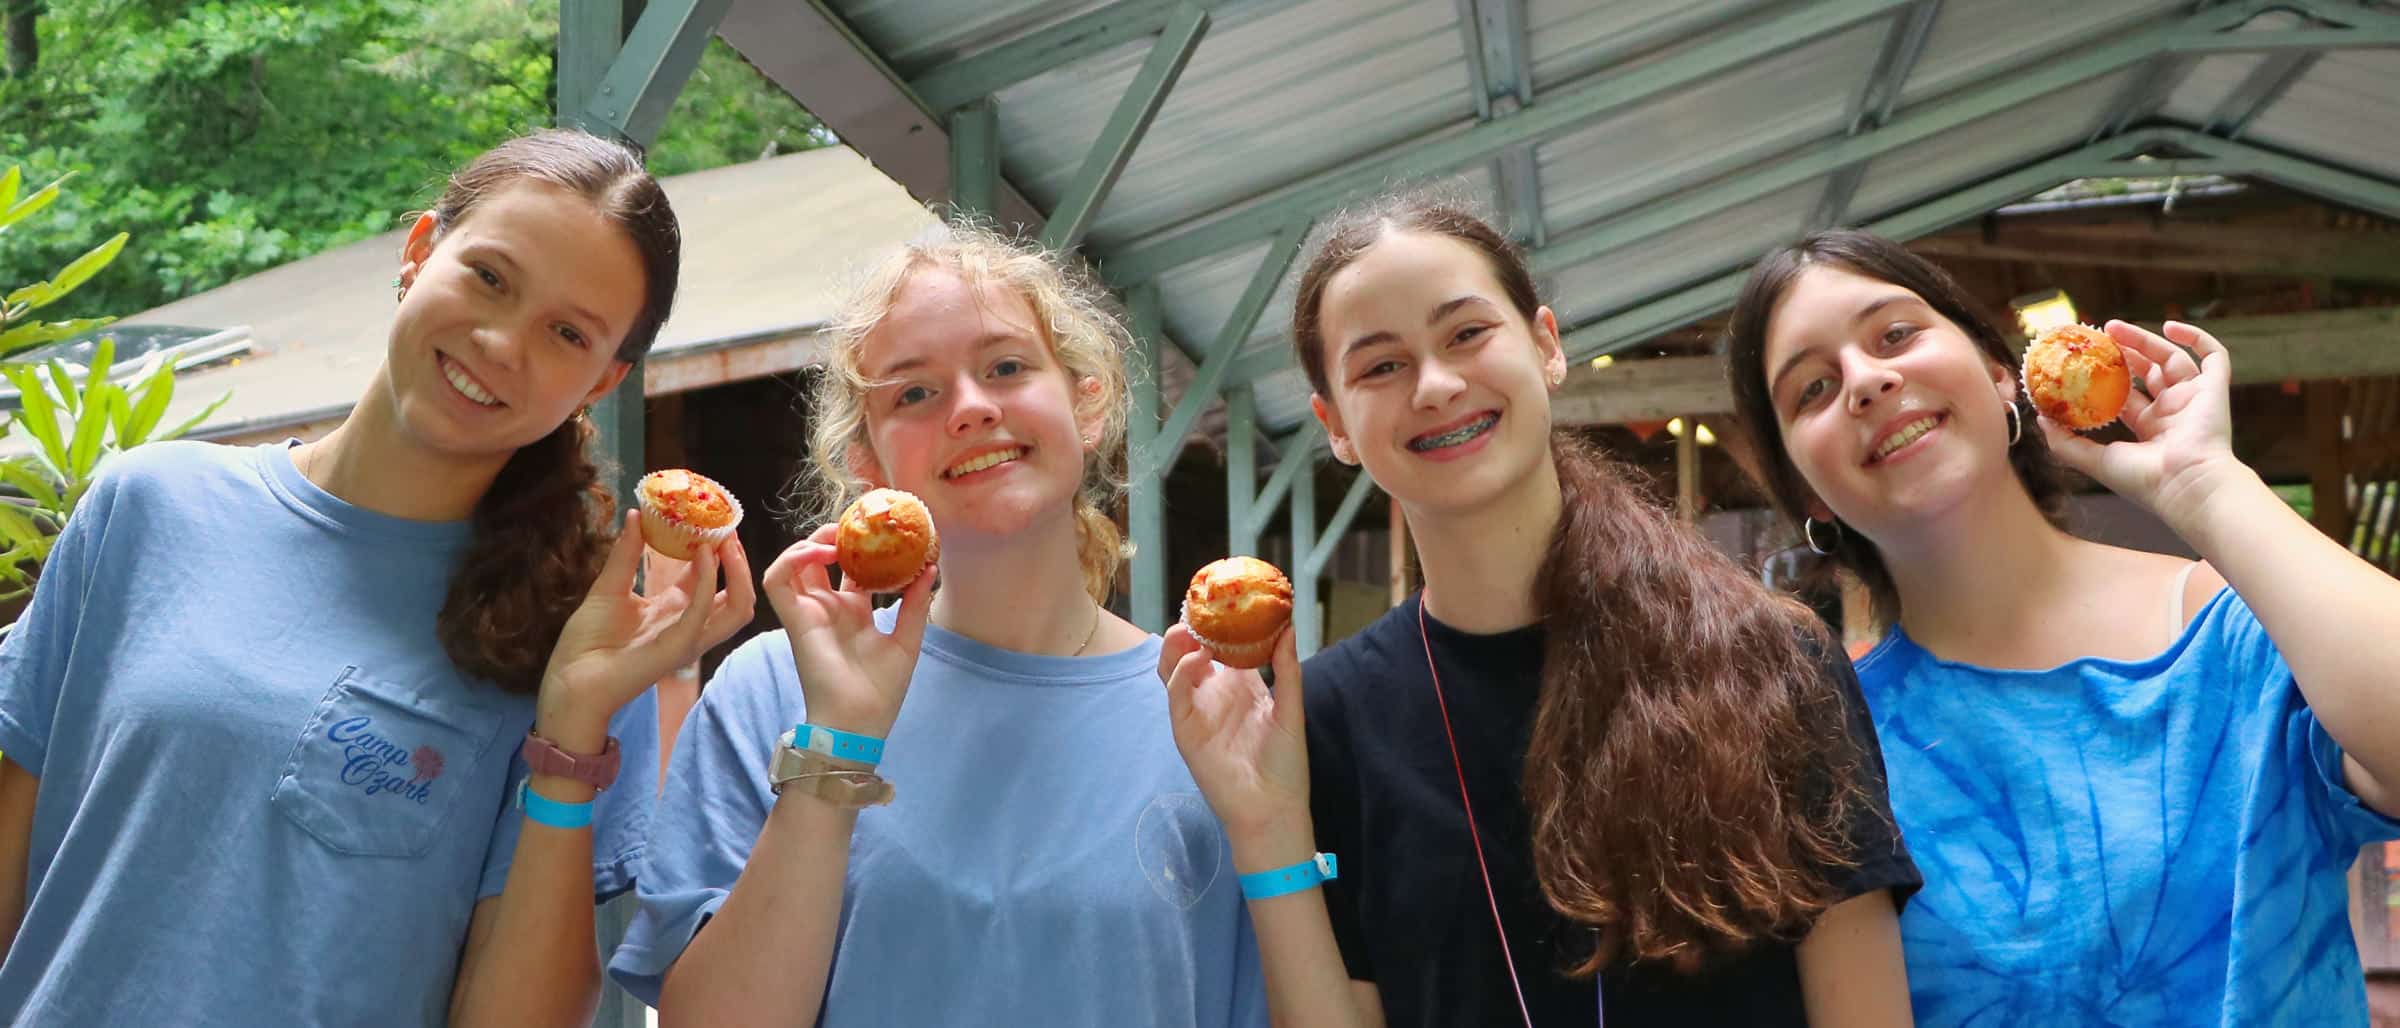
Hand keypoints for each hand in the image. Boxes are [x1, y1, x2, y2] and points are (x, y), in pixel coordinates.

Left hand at [538, 510, 756, 749]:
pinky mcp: (678, 647)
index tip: (713, 521)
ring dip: (739, 573)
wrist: (570, 680)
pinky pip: (704, 612)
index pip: (709, 580)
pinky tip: (703, 554)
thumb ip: (626, 553)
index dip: (716, 551)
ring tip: (726, 542)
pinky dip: (709, 581)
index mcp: (674, 613)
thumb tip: (636, 515)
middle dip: (740, 563)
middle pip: (736, 597)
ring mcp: (688, 639)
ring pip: (737, 608)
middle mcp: (688, 626)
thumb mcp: (609, 586)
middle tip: (728, 530)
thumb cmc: (587, 642)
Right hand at [759, 522, 934, 739]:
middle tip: (857, 524)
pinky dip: (791, 560)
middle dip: (834, 535)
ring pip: (794, 563)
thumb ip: (915, 604)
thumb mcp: (907, 640)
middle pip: (821, 558)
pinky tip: (820, 554)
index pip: (852, 566)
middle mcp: (830, 606)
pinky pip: (778, 580)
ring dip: (810, 542)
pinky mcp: (793, 619)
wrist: (859, 723)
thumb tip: (930, 569)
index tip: (881, 527)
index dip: (861, 545)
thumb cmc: (881, 691)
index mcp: (855, 610)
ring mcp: (809, 611)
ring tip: (835, 537)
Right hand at [1159, 624, 1309, 844]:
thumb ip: (1286, 669)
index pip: (1222, 647)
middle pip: (1191, 653)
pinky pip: (1175, 695)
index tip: (1227, 597)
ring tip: (1191, 628)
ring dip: (1178, 646)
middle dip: (1192, 628)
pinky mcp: (1186, 731)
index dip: (1220, 623)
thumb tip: (1288, 626)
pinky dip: (1181, 673)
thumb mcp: (1290, 710)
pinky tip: (1196, 658)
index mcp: (1240, 687)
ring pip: (1174, 669)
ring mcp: (1197, 712)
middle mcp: (1214, 695)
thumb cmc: (1285, 765)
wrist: (1273, 808)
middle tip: (1201, 606)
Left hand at [2040, 320, 2249, 517]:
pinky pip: (2214, 356)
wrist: (2186, 485)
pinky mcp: (2215, 389)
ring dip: (2146, 340)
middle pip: (2148, 373)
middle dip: (2124, 352)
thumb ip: (2065, 442)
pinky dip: (2196, 338)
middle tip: (2099, 336)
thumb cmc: (2144, 479)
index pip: (2126, 395)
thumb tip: (2040, 417)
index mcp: (2149, 429)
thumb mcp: (2095, 460)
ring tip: (2115, 328)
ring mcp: (2195, 399)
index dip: (2106, 377)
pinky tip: (2171, 327)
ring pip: (2172, 359)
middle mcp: (2173, 412)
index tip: (2084, 361)